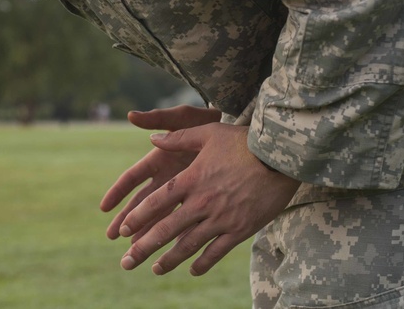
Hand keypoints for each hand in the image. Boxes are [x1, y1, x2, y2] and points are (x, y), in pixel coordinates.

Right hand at [100, 106, 221, 239]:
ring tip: (135, 249)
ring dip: (148, 231)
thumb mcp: (182, 118)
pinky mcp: (198, 197)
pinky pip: (185, 218)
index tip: (104, 208)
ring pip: (160, 215)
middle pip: (142, 202)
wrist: (234, 130)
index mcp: (158, 158)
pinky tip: (168, 249)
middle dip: (128, 220)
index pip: (132, 177)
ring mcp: (182, 189)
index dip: (118, 192)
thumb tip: (131, 115)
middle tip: (113, 237)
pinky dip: (176, 233)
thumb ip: (159, 119)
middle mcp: (167, 177)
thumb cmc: (205, 119)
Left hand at [109, 122, 300, 276]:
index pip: (157, 202)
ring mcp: (220, 219)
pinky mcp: (239, 230)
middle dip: (144, 248)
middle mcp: (202, 202)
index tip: (122, 230)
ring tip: (154, 269)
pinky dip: (202, 263)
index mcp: (191, 180)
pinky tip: (192, 270)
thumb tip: (152, 138)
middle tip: (127, 261)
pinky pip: (216, 252)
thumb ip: (178, 138)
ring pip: (189, 245)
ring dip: (169, 260)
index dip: (138, 217)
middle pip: (166, 229)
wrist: (280, 159)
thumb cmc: (244, 142)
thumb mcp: (209, 133)